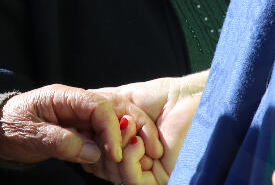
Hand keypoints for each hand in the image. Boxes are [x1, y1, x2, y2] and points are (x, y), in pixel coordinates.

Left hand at [0, 83, 160, 167]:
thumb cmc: (9, 127)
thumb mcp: (31, 136)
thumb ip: (62, 142)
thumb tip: (94, 152)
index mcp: (64, 96)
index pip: (98, 105)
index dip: (111, 128)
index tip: (116, 152)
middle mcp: (75, 102)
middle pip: (113, 108)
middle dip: (129, 128)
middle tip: (143, 151)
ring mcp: (78, 115)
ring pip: (112, 122)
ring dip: (126, 138)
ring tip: (138, 157)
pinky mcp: (79, 129)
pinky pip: (101, 136)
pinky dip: (113, 147)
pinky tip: (119, 161)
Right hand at [84, 70, 207, 184]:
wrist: (196, 99)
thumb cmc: (169, 97)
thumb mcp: (126, 98)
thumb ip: (101, 107)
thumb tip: (78, 110)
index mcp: (127, 144)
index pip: (97, 152)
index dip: (89, 138)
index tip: (88, 121)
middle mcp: (136, 161)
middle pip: (101, 165)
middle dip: (102, 142)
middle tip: (117, 122)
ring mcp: (148, 173)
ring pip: (114, 174)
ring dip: (116, 148)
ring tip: (130, 127)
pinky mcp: (160, 181)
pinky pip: (132, 181)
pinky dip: (128, 161)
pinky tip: (137, 143)